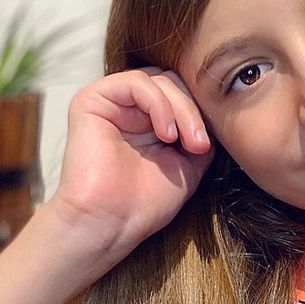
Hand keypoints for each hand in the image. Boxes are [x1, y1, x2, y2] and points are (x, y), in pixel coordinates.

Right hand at [47, 67, 214, 261]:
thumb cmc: (144, 203)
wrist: (111, 224)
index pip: (182, 94)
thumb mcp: (188, 165)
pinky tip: (166, 133)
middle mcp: (128, 107)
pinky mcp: (92, 100)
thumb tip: (212, 109)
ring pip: (159, 80)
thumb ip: (198, 133)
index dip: (200, 112)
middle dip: (193, 110)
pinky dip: (159, 104)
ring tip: (186, 143)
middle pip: (173, 82)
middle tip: (200, 145)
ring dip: (182, 109)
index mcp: (147, 120)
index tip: (207, 146)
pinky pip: (136, 82)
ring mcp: (110, 102)